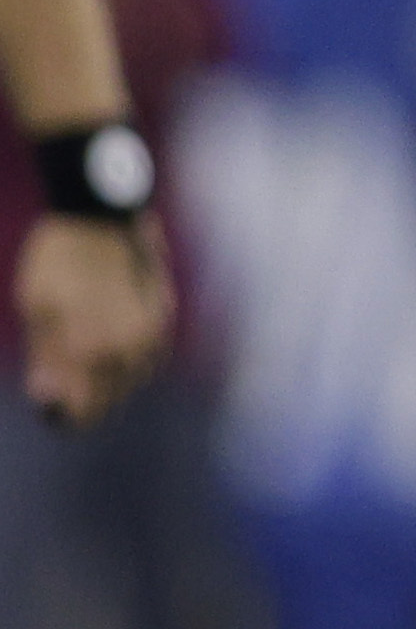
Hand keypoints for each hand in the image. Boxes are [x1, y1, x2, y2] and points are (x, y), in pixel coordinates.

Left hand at [20, 214, 173, 427]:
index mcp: (93, 351)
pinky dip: (131, 356)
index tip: (52, 412)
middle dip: (89, 397)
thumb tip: (46, 396)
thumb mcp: (37, 308)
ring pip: (136, 375)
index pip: (86, 410)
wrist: (100, 212)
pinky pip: (150, 350)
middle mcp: (130, 347)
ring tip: (88, 366)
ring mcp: (152, 329)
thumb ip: (45, 357)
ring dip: (113, 378)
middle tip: (66, 389)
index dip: (67, 416)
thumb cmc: (57, 260)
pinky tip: (112, 344)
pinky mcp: (165, 310)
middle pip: (113, 396)